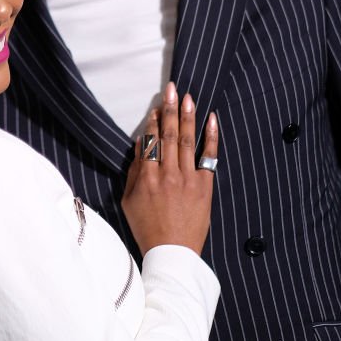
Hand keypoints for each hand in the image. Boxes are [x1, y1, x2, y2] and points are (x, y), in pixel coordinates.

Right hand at [121, 82, 218, 255]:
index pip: (149, 141)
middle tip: (171, 89)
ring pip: (186, 141)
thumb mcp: (129, 200)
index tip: (155, 107)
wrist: (172, 252)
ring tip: (188, 97)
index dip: (152, 121)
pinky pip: (209, 157)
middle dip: (169, 109)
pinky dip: (210, 137)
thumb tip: (140, 145)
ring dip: (187, 116)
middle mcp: (167, 175)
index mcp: (146, 178)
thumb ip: (134, 171)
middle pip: (167, 134)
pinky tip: (211, 119)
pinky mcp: (204, 187)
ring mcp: (187, 179)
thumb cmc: (147, 227)